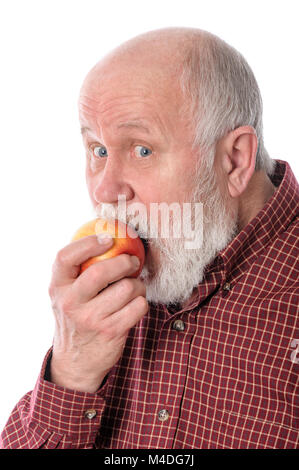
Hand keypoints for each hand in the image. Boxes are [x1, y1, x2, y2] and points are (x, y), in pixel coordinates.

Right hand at [48, 234, 147, 391]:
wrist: (76, 362)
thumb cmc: (76, 318)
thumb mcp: (66, 295)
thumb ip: (78, 272)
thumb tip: (108, 237)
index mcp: (57, 287)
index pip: (65, 257)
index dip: (88, 243)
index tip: (108, 238)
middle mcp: (71, 302)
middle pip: (100, 271)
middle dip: (124, 262)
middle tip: (132, 261)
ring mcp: (91, 318)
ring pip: (127, 288)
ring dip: (138, 285)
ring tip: (134, 288)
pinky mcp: (111, 331)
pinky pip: (138, 306)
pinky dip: (142, 302)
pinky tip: (135, 304)